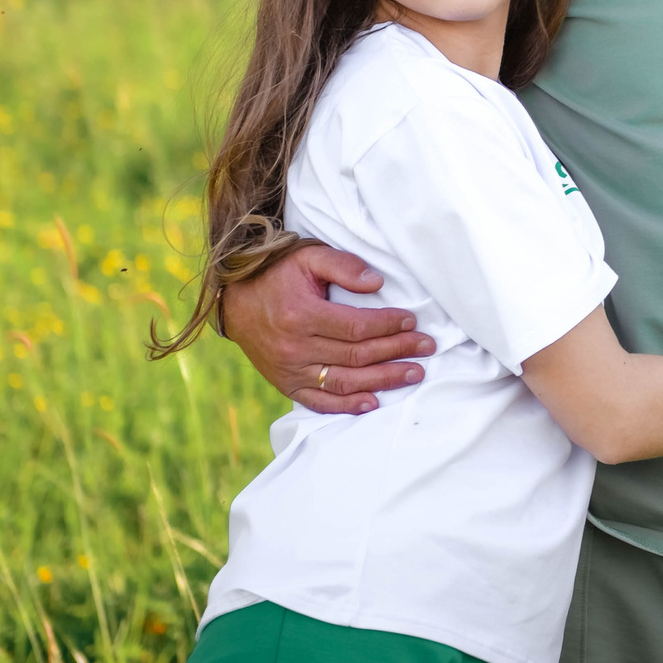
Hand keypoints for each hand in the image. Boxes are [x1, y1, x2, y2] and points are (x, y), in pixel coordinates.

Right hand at [220, 243, 430, 414]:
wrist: (235, 302)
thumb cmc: (277, 275)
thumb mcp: (308, 257)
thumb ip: (343, 266)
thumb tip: (377, 283)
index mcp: (301, 315)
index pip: (357, 327)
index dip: (388, 326)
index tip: (412, 321)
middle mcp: (295, 347)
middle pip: (357, 356)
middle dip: (397, 352)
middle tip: (427, 349)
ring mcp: (290, 370)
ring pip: (344, 381)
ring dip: (383, 380)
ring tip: (414, 374)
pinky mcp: (286, 384)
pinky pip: (319, 402)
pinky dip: (347, 406)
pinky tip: (373, 403)